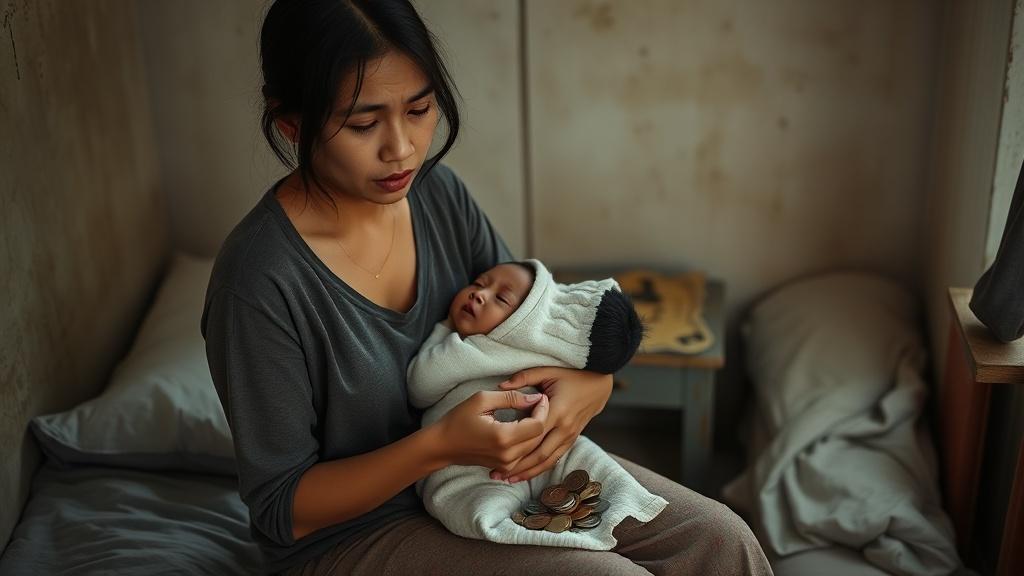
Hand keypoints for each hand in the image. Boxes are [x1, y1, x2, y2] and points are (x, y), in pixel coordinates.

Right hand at [434, 390, 548, 473]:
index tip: (540, 397)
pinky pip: (525, 454)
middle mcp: (508, 454)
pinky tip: (522, 427)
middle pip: (539, 437)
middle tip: (537, 403)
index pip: (538, 425)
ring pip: (534, 447)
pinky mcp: (504, 467)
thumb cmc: (458, 420)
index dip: (542, 409)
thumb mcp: (482, 400)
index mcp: (504, 437)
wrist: (442, 446)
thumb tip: (534, 397)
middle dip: (541, 418)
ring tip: (530, 413)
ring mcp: (506, 464)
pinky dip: (528, 441)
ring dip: (536, 430)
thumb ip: (511, 398)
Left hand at [493, 367, 612, 482]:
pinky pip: (555, 458)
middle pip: (539, 453)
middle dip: (518, 466)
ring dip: (528, 472)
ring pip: (547, 460)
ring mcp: (570, 436)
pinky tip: (526, 474)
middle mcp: (565, 427)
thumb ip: (524, 378)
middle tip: (496, 474)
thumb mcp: (548, 371)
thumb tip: (500, 385)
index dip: (514, 446)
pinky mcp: (572, 439)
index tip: (496, 453)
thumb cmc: (572, 375)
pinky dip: (540, 468)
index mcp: (557, 410)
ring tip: (508, 480)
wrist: (599, 384)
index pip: (533, 433)